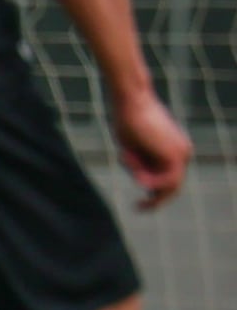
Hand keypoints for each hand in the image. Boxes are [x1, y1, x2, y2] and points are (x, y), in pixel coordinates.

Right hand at [112, 89, 191, 209]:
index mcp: (175, 150)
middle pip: (172, 187)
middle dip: (155, 199)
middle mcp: (183, 154)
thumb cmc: (127, 119)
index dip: (154, 191)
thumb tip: (144, 182)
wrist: (131, 101)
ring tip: (126, 154)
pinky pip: (163, 182)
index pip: (169, 179)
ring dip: (141, 176)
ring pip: (164, 185)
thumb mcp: (134, 148)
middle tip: (138, 208)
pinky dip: (145, 177)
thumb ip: (141, 165)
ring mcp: (182, 156)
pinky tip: (131, 159)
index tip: (139, 202)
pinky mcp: (176, 157)